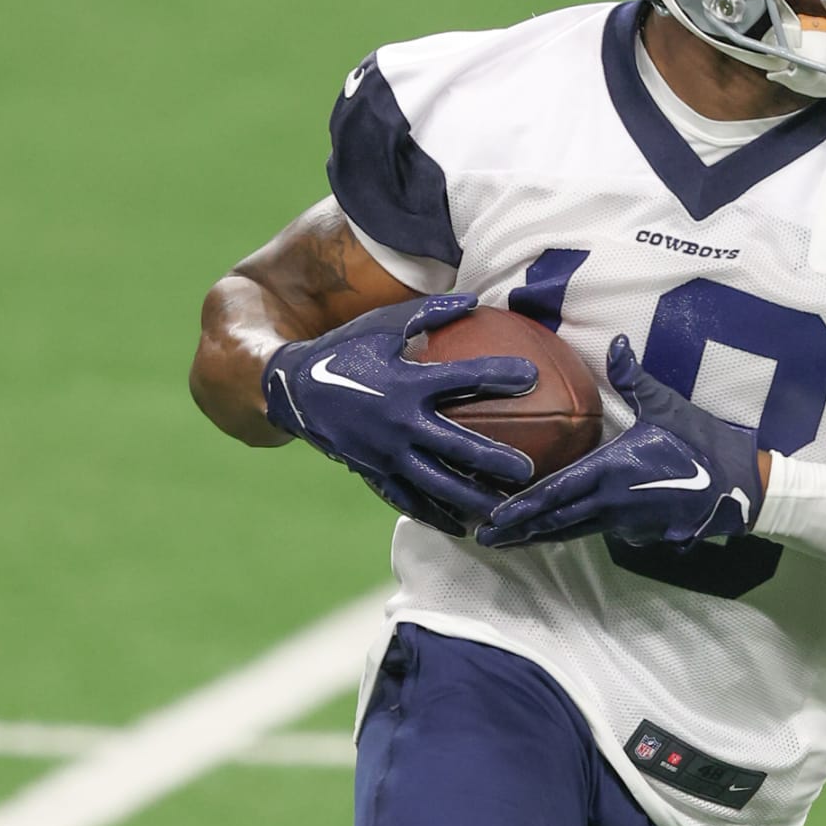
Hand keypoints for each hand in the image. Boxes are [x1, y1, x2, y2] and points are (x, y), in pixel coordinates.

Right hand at [263, 295, 536, 534]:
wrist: (293, 391)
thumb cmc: (345, 351)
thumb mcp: (382, 325)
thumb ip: (428, 313)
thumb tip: (474, 299)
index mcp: (405, 383)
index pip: (463, 379)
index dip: (499, 374)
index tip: (532, 376)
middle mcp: (399, 423)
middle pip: (457, 447)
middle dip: (495, 461)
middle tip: (530, 473)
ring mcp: (387, 455)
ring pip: (438, 484)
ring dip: (473, 500)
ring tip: (506, 513)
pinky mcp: (375, 474)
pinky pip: (410, 500)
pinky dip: (437, 515)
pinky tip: (463, 526)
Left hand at [477, 336, 764, 551]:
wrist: (742, 488)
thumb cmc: (704, 444)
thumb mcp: (668, 406)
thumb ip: (634, 378)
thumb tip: (617, 342)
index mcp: (612, 472)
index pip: (555, 493)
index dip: (521, 507)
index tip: (492, 517)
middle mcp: (612, 503)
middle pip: (554, 521)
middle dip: (518, 531)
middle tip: (483, 538)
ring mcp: (625, 523)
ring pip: (572, 532)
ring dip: (539, 537)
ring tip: (508, 541)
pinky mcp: (638, 533)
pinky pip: (596, 531)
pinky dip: (569, 532)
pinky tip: (552, 533)